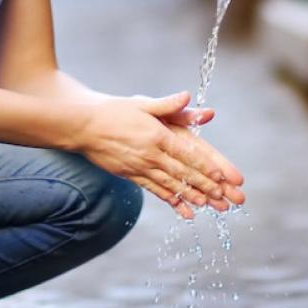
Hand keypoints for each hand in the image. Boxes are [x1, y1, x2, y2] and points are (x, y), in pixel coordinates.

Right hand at [79, 92, 245, 219]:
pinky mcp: (131, 175)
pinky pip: (155, 190)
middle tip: (225, 197)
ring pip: (171, 185)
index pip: (186, 153)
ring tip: (211, 205)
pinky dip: (171, 200)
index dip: (205, 166)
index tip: (222, 176)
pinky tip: (184, 210)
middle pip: (183, 172)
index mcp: (156, 135)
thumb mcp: (142, 103)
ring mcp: (140, 167)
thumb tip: (188, 97)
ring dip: (192, 196)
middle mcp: (150, 154)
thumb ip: (167, 104)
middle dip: (206, 185)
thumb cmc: (114, 110)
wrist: (82, 126)